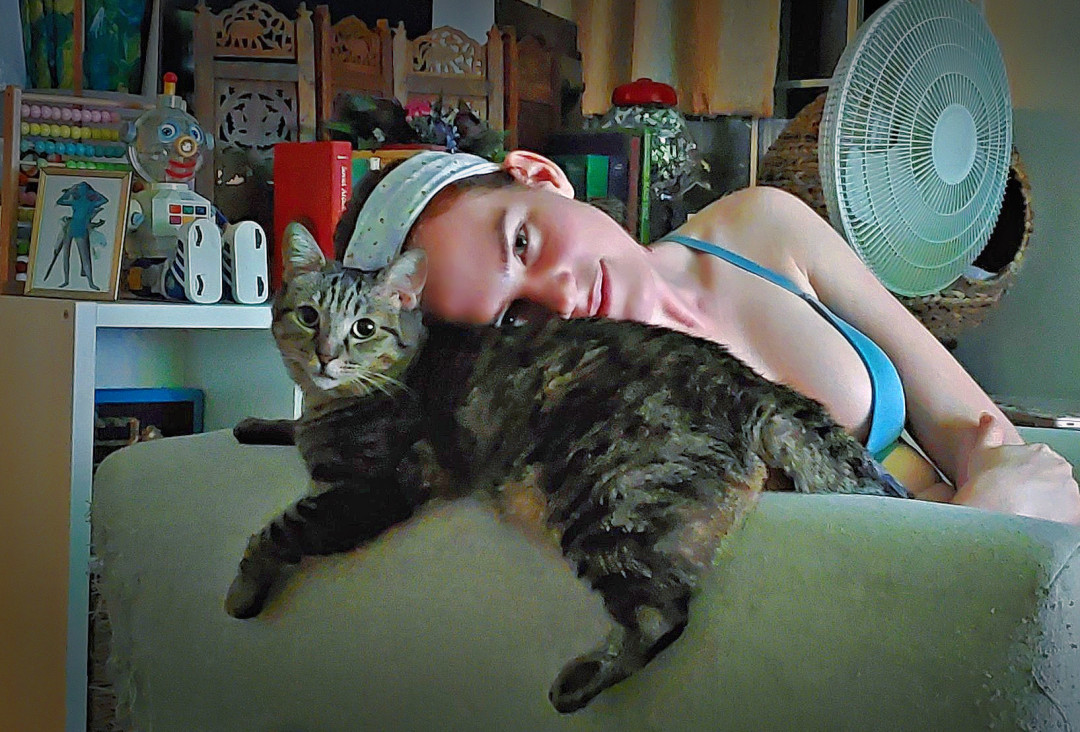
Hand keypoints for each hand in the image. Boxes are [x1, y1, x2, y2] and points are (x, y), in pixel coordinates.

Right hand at [952, 413, 1079, 524]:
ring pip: (1062, 501)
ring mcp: (1070, 491)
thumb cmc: (986, 482)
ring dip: (1049, 508)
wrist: (993, 510)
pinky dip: (1056, 523)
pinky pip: (1068, 519)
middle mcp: (1060, 468)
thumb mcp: (981, 450)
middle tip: (1019, 502)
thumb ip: (988, 431)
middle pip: (1053, 481)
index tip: (1014, 485)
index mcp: (1041, 452)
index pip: (1040, 464)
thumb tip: (987, 418)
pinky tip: (1036, 525)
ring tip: (1026, 516)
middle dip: (1040, 491)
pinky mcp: (1074, 513)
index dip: (1025, 476)